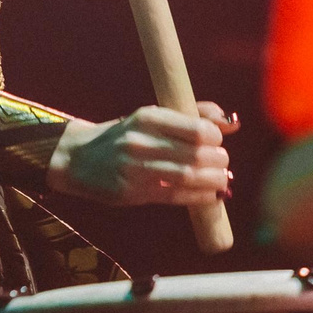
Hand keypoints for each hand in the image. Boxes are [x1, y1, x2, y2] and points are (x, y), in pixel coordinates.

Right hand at [49, 100, 235, 205]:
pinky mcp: (133, 193)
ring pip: (188, 176)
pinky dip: (200, 197)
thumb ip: (193, 115)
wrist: (80, 159)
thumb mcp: (152, 118)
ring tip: (222, 180)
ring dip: (214, 180)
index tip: (217, 141)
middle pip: (195, 154)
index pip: (196, 128)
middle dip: (218, 161)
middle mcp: (141, 141)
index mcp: (148, 117)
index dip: (216, 137)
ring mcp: (135, 169)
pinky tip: (211, 195)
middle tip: (224, 163)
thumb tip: (232, 121)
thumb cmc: (124, 136)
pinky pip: (176, 196)